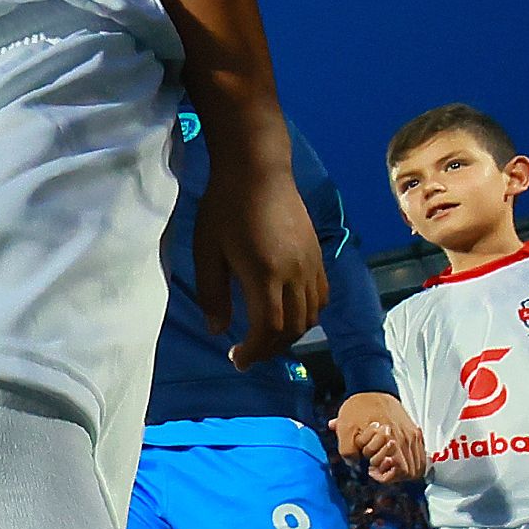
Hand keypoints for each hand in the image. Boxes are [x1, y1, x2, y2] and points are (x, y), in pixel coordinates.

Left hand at [191, 146, 326, 369]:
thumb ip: (212, 294)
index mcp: (265, 274)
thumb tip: (218, 330)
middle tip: (248, 353)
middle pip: (294, 328)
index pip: (269, 329)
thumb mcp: (207, 251)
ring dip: (290, 334)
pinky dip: (308, 314)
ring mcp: (312, 263)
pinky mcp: (318, 254)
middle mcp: (295, 273)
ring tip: (265, 337)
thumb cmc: (224, 207)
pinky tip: (289, 313)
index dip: (255, 351)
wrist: (257, 169)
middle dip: (271, 348)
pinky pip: (321, 295)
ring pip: (311, 315)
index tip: (237, 359)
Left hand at [332, 392, 423, 482]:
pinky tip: (395, 460)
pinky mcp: (415, 433)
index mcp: (391, 437)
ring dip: (402, 471)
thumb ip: (347, 450)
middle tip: (376, 467)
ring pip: (418, 466)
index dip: (383, 475)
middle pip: (411, 471)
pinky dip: (411, 464)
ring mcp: (413, 436)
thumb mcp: (344, 428)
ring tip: (385, 464)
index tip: (370, 469)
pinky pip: (420, 456)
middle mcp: (406, 438)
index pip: (399, 470)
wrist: (372, 388)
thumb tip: (354, 463)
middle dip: (393, 475)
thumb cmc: (358, 407)